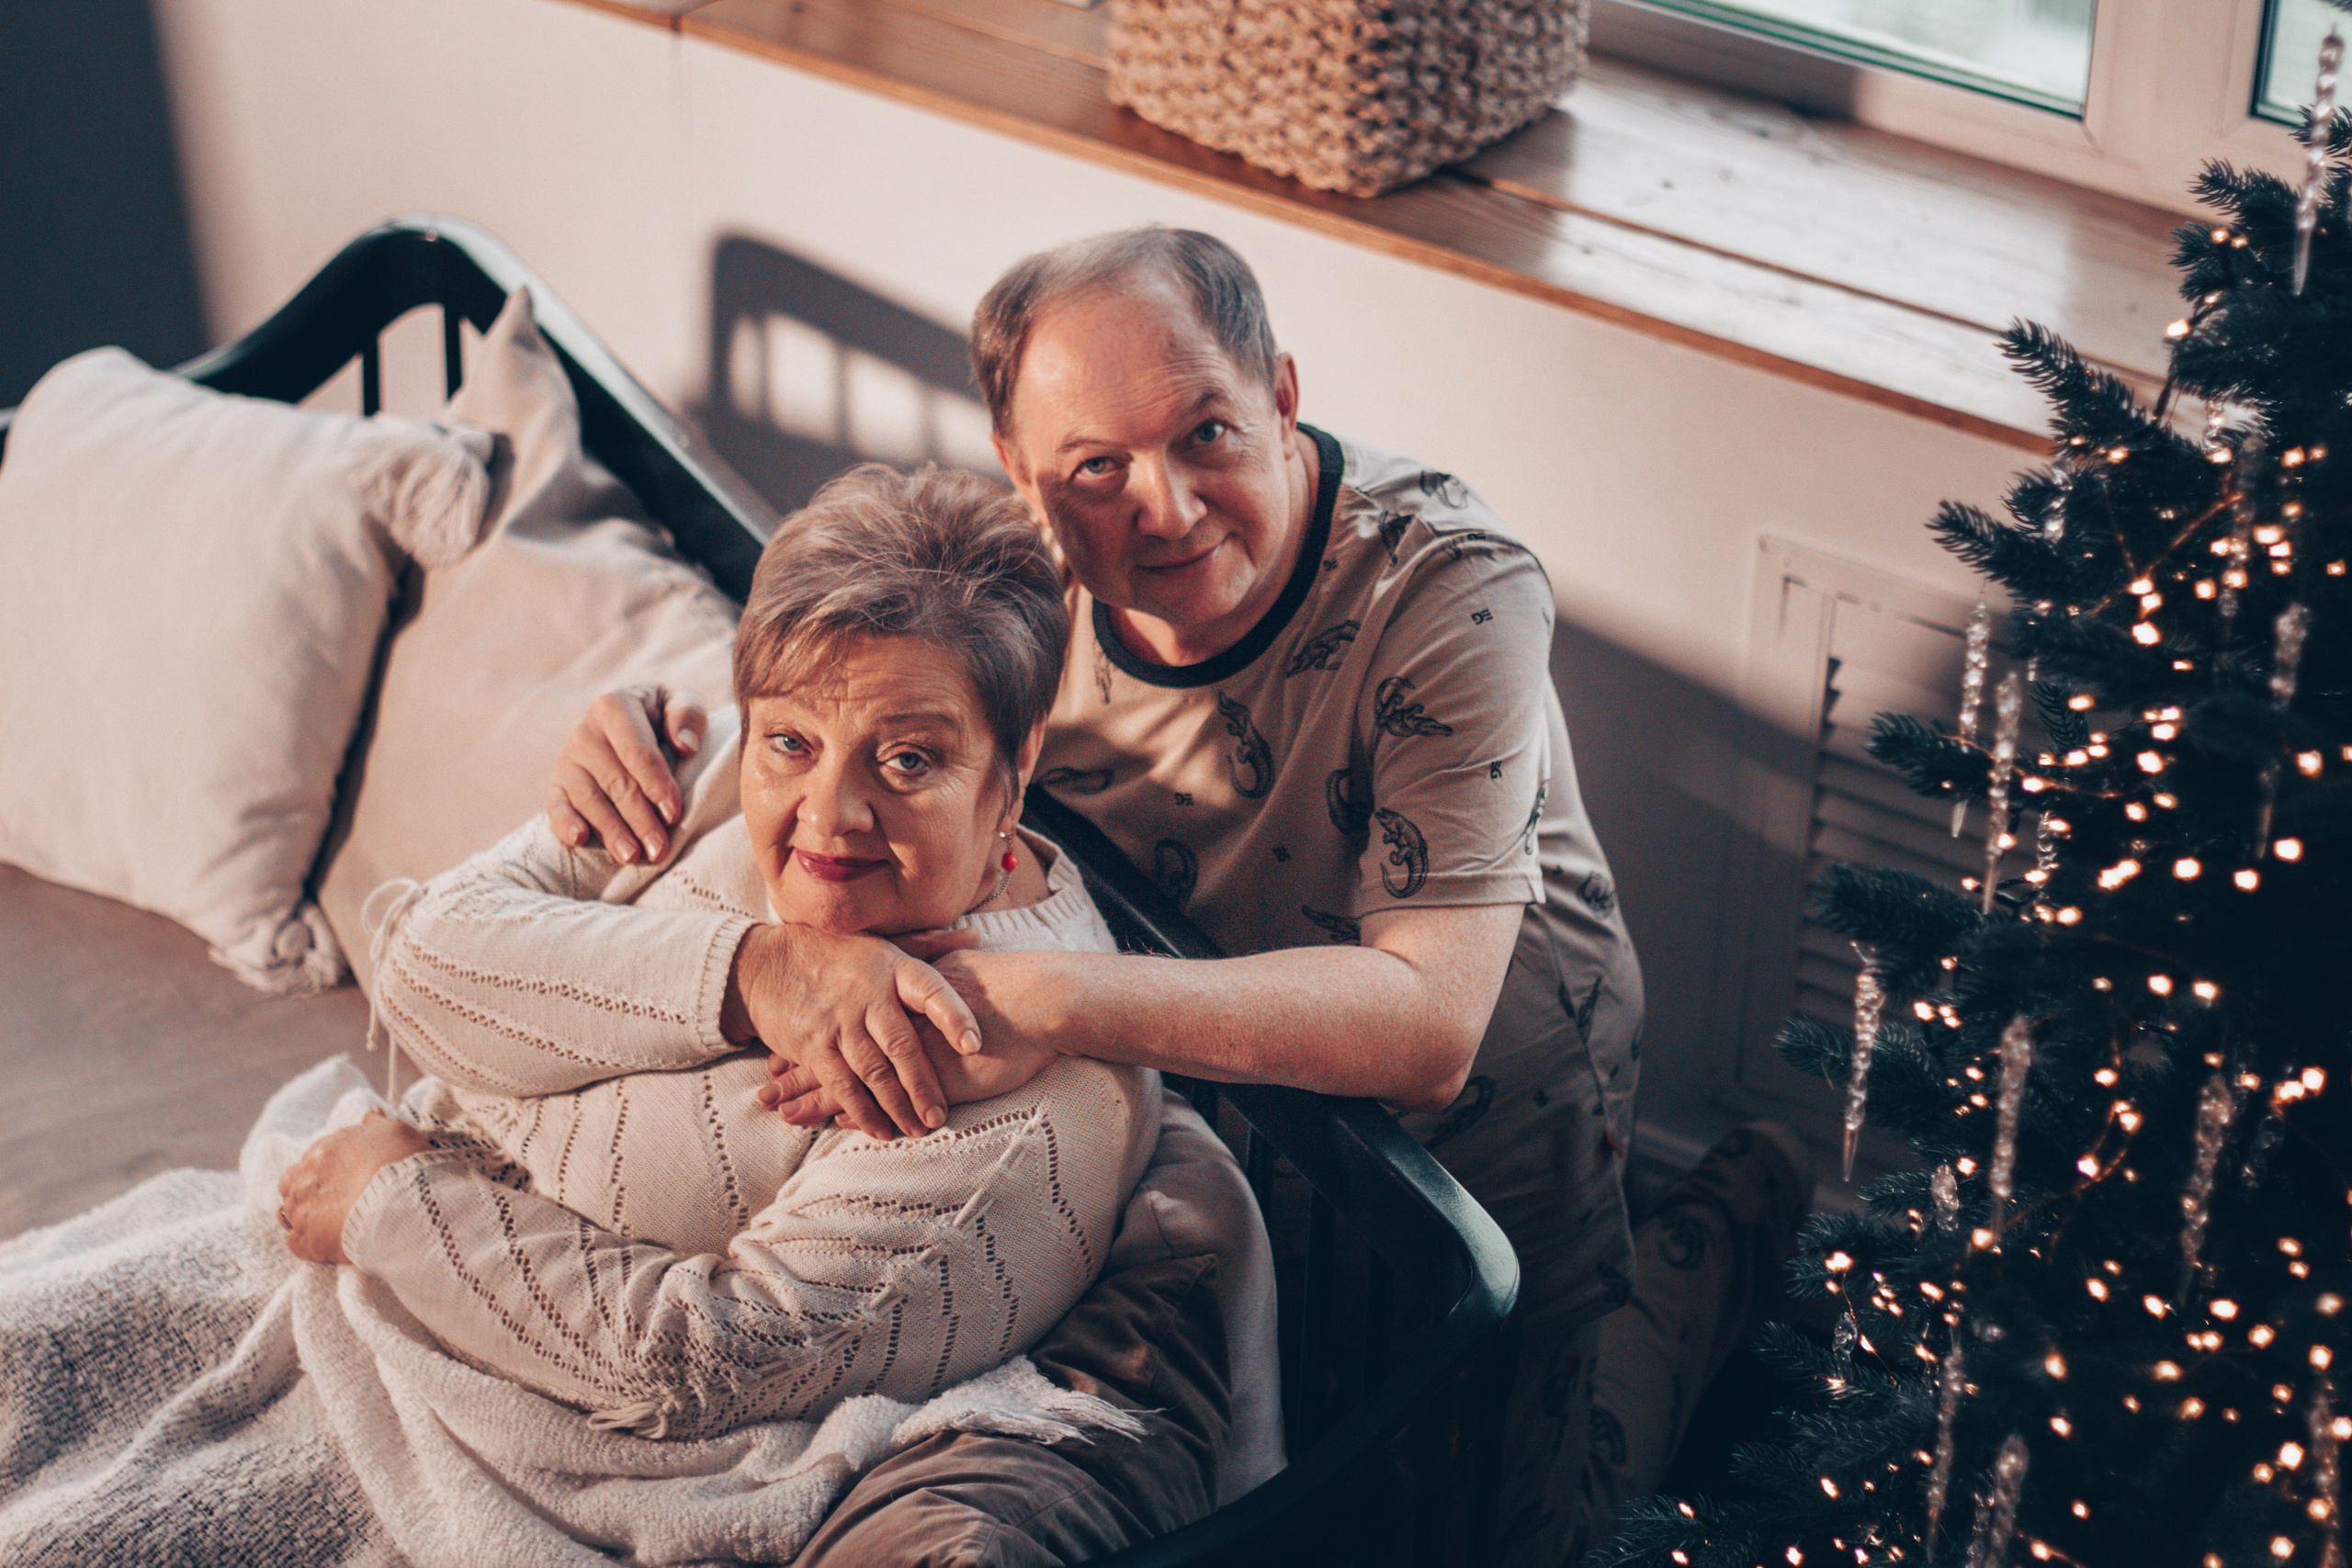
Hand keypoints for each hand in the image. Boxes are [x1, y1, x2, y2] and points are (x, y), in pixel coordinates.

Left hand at [277, 1109, 430, 1264]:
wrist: (404, 1203)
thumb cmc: (403, 1165)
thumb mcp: (396, 1132)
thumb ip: (377, 1123)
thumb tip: (370, 1114)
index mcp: (324, 1150)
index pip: (313, 1157)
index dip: (328, 1168)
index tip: (345, 1177)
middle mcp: (305, 1178)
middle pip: (292, 1183)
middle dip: (307, 1190)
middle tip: (333, 1200)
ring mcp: (302, 1211)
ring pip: (287, 1212)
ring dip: (302, 1215)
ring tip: (327, 1222)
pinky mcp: (307, 1242)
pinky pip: (294, 1242)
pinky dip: (305, 1242)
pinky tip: (323, 1242)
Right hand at [546, 686, 706, 864]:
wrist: (634, 721)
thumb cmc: (664, 715)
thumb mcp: (681, 701)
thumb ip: (687, 713)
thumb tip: (686, 744)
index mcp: (613, 706)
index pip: (636, 751)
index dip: (655, 783)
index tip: (673, 813)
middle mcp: (584, 731)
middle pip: (615, 781)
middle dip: (639, 818)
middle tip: (659, 848)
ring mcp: (567, 759)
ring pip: (588, 799)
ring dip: (610, 830)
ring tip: (631, 856)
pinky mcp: (557, 784)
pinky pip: (556, 805)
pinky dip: (565, 823)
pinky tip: (580, 840)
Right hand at [758, 946, 1055, 1123]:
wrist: (767, 965)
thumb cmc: (836, 954)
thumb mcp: (882, 943)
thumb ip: (929, 945)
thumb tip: (974, 935)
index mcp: (892, 967)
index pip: (930, 991)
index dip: (954, 1017)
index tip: (974, 1045)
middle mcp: (867, 994)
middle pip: (902, 1043)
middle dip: (924, 1085)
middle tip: (941, 1116)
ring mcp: (838, 1021)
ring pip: (874, 1070)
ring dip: (897, 1105)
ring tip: (919, 1129)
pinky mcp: (812, 1045)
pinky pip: (841, 1084)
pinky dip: (861, 1110)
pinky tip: (880, 1129)